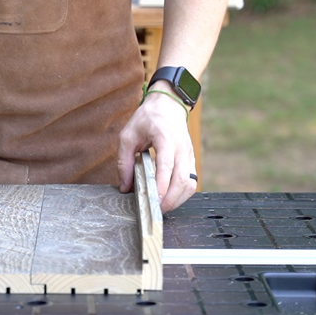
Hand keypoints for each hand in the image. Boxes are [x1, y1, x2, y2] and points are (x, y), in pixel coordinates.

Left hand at [117, 87, 196, 211]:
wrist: (168, 104)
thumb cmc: (147, 118)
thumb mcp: (127, 135)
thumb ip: (124, 161)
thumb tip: (124, 187)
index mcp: (165, 138)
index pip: (167, 166)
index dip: (162, 185)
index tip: (154, 200)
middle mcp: (181, 148)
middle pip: (182, 180)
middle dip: (170, 199)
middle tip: (156, 210)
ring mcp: (189, 154)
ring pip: (190, 183)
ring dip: (178, 199)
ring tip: (162, 207)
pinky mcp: (191, 160)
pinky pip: (191, 181)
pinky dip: (182, 193)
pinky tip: (170, 198)